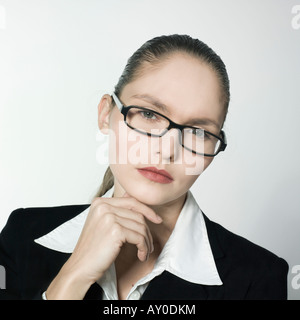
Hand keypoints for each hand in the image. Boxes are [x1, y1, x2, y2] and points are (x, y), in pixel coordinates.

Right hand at [46, 192, 161, 298]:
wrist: (80, 267)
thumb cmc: (93, 249)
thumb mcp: (102, 223)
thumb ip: (117, 211)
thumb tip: (137, 202)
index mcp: (100, 202)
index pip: (131, 201)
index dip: (147, 210)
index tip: (157, 219)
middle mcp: (103, 206)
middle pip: (138, 214)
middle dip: (147, 230)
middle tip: (149, 244)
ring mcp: (109, 217)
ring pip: (141, 226)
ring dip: (146, 241)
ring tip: (144, 251)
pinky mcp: (115, 230)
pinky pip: (139, 237)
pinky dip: (143, 248)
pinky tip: (141, 255)